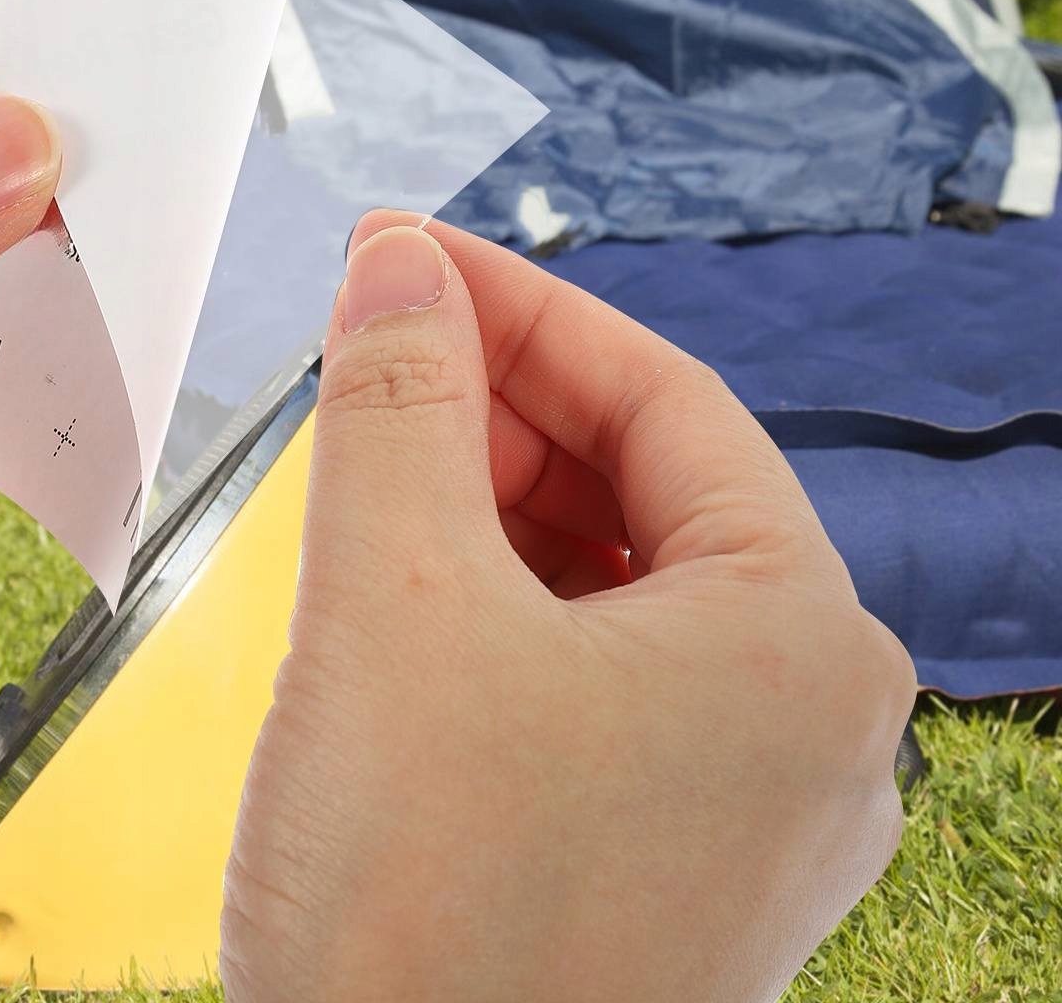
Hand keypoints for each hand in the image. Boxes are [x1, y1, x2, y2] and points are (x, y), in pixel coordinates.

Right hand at [223, 215, 914, 1002]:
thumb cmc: (424, 919)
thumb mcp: (393, 597)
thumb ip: (402, 401)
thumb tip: (399, 266)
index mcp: (801, 641)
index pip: (662, 397)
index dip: (521, 306)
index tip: (408, 256)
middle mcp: (807, 722)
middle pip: (641, 486)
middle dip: (496, 403)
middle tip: (371, 342)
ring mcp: (744, 805)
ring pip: (609, 582)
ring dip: (485, 502)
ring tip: (368, 452)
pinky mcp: (663, 861)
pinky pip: (587, 675)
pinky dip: (493, 605)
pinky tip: (402, 582)